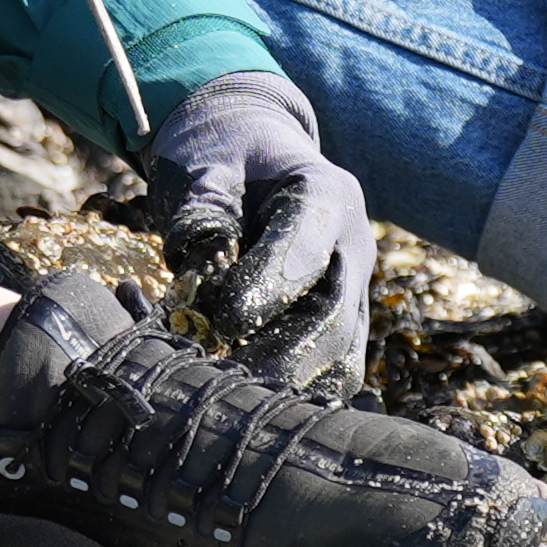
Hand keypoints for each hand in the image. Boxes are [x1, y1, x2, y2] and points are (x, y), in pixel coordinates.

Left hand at [143, 72, 369, 387]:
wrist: (251, 150)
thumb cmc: (221, 154)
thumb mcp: (202, 162)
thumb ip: (200, 211)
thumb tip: (193, 265)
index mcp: (326, 193)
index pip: (307, 251)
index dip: (268, 291)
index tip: (224, 320)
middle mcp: (352, 245)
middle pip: (336, 317)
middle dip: (285, 356)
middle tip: (230, 376)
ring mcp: (353, 286)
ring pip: (343, 354)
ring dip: (292, 381)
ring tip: (235, 393)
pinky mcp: (340, 317)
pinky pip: (331, 366)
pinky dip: (294, 386)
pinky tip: (248, 396)